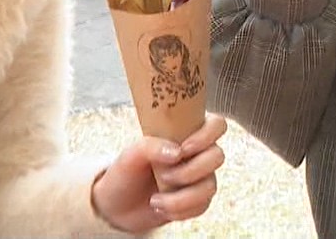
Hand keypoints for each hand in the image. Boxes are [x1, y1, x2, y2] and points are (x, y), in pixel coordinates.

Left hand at [91, 114, 226, 232]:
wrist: (118, 205)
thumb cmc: (125, 172)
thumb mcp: (131, 153)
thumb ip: (152, 146)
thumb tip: (177, 153)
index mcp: (185, 133)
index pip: (216, 124)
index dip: (207, 135)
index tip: (183, 148)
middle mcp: (197, 154)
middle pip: (217, 156)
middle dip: (190, 171)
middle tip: (164, 175)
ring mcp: (200, 178)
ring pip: (210, 186)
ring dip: (182, 197)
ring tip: (155, 200)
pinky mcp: (197, 201)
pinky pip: (202, 206)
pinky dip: (180, 210)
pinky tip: (161, 207)